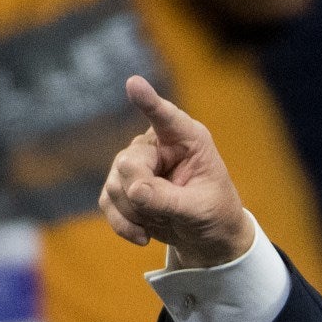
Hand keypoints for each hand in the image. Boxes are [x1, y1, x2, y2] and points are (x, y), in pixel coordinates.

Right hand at [100, 76, 253, 263]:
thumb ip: (168, 199)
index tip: (134, 84)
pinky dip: (122, 224)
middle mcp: (157, 144)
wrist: (208, 237)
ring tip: (161, 223)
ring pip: (115, 185)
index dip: (148, 101)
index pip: (165, 117)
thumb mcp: (199, 209)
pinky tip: (143, 236)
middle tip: (166, 212)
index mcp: (187, 139)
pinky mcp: (122, 186)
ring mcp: (136, 163)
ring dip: (134, 213)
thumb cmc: (214, 213)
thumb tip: (134, 190)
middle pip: (129, 163)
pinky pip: (107, 202)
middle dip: (141, 195)